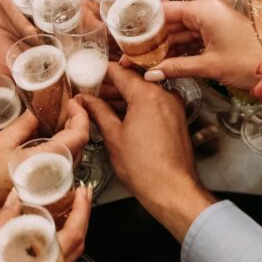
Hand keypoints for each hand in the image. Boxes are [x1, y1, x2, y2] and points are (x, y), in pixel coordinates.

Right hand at [0, 100, 90, 206]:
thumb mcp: (1, 141)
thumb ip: (24, 125)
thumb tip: (35, 115)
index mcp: (47, 160)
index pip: (80, 136)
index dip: (81, 115)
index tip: (73, 104)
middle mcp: (53, 177)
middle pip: (78, 147)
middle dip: (75, 124)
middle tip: (64, 109)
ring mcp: (47, 188)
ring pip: (69, 159)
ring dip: (66, 139)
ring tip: (54, 122)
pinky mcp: (39, 194)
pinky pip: (57, 170)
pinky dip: (56, 153)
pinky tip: (42, 144)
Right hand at [0, 186, 91, 261]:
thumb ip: (3, 222)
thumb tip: (16, 198)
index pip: (74, 237)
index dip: (83, 211)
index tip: (84, 192)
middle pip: (76, 248)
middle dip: (80, 219)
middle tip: (78, 196)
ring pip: (67, 259)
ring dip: (69, 234)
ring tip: (63, 211)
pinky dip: (56, 249)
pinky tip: (44, 237)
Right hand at [78, 64, 213, 239]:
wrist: (173, 190)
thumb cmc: (146, 169)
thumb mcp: (113, 136)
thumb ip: (98, 112)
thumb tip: (84, 101)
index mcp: (147, 95)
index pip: (120, 72)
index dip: (100, 71)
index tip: (88, 73)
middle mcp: (164, 95)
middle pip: (133, 81)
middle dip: (110, 86)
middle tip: (90, 92)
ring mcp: (173, 106)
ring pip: (144, 93)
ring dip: (123, 98)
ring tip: (101, 106)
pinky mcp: (177, 119)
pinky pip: (154, 105)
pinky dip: (138, 107)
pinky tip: (122, 117)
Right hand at [138, 0, 261, 90]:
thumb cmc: (250, 62)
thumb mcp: (209, 66)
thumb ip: (176, 68)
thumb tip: (150, 74)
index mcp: (204, 10)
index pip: (164, 11)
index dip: (144, 25)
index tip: (127, 37)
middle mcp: (207, 11)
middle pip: (171, 22)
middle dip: (152, 40)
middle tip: (131, 55)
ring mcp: (214, 22)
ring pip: (181, 32)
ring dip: (165, 47)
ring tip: (143, 62)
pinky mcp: (220, 33)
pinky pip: (193, 38)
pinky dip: (180, 50)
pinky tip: (165, 62)